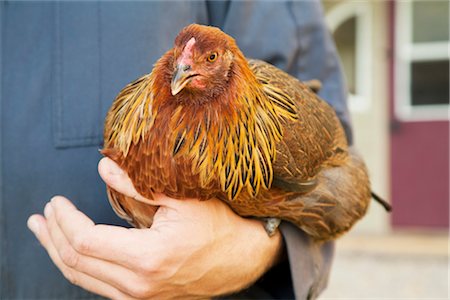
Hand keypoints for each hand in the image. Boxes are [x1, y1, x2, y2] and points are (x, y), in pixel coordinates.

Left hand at [27, 158, 282, 298]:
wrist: (240, 258)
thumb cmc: (216, 225)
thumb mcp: (182, 198)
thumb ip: (138, 184)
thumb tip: (103, 168)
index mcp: (148, 257)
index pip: (85, 241)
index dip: (64, 219)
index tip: (56, 201)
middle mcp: (139, 285)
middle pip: (76, 262)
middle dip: (52, 236)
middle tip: (41, 216)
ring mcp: (139, 297)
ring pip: (81, 278)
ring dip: (57, 253)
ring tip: (44, 233)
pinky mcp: (141, 299)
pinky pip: (96, 286)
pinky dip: (77, 267)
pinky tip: (70, 253)